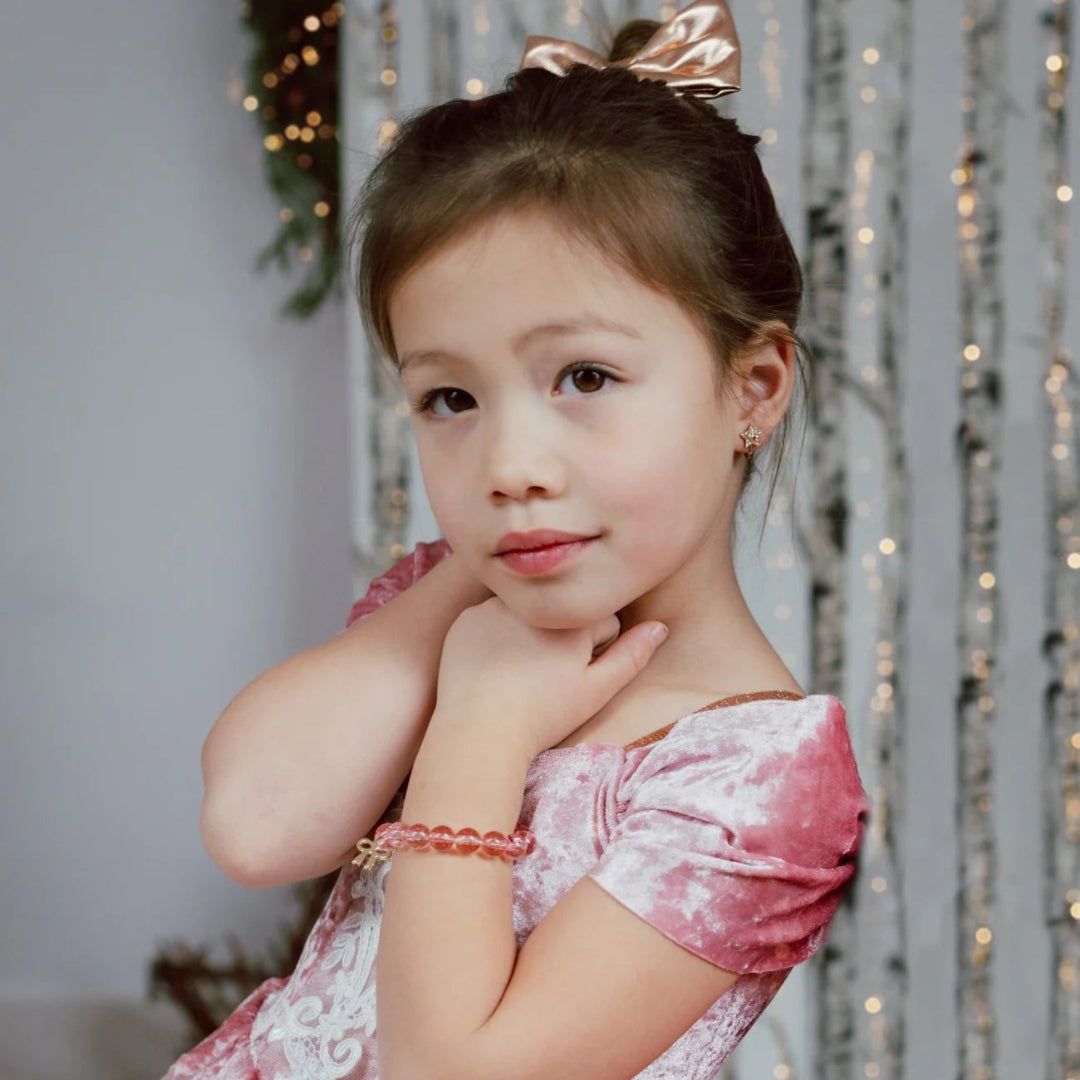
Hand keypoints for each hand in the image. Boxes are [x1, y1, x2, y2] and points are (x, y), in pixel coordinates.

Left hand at [430, 595, 668, 758]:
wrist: (478, 732)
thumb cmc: (544, 716)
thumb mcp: (597, 691)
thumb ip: (633, 655)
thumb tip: (661, 627)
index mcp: (572, 616)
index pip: (601, 620)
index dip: (594, 652)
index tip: (572, 675)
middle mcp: (536, 601)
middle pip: (563, 615)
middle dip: (561, 638)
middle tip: (543, 677)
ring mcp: (495, 606)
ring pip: (527, 615)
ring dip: (528, 634)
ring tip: (517, 674)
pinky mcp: (467, 619)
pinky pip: (491, 621)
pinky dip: (494, 638)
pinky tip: (491, 668)